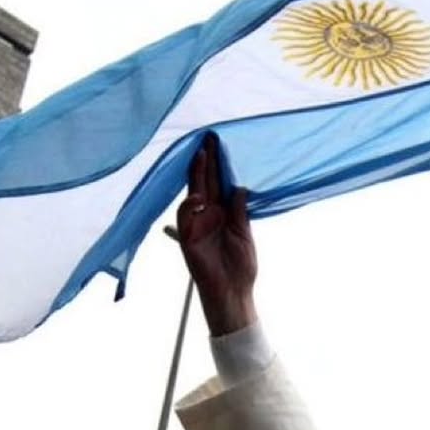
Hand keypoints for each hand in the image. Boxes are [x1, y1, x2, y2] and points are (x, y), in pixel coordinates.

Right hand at [176, 133, 257, 335]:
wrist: (234, 292)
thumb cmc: (241, 267)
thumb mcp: (244, 234)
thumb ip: (240, 211)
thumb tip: (239, 187)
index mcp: (223, 213)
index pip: (219, 183)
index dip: (219, 165)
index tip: (219, 143)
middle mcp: (209, 215)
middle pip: (205, 183)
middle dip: (205, 161)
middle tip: (207, 137)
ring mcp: (197, 225)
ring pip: (193, 194)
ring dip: (196, 175)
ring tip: (201, 155)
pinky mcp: (188, 239)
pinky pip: (185, 217)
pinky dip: (189, 205)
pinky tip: (198, 197)